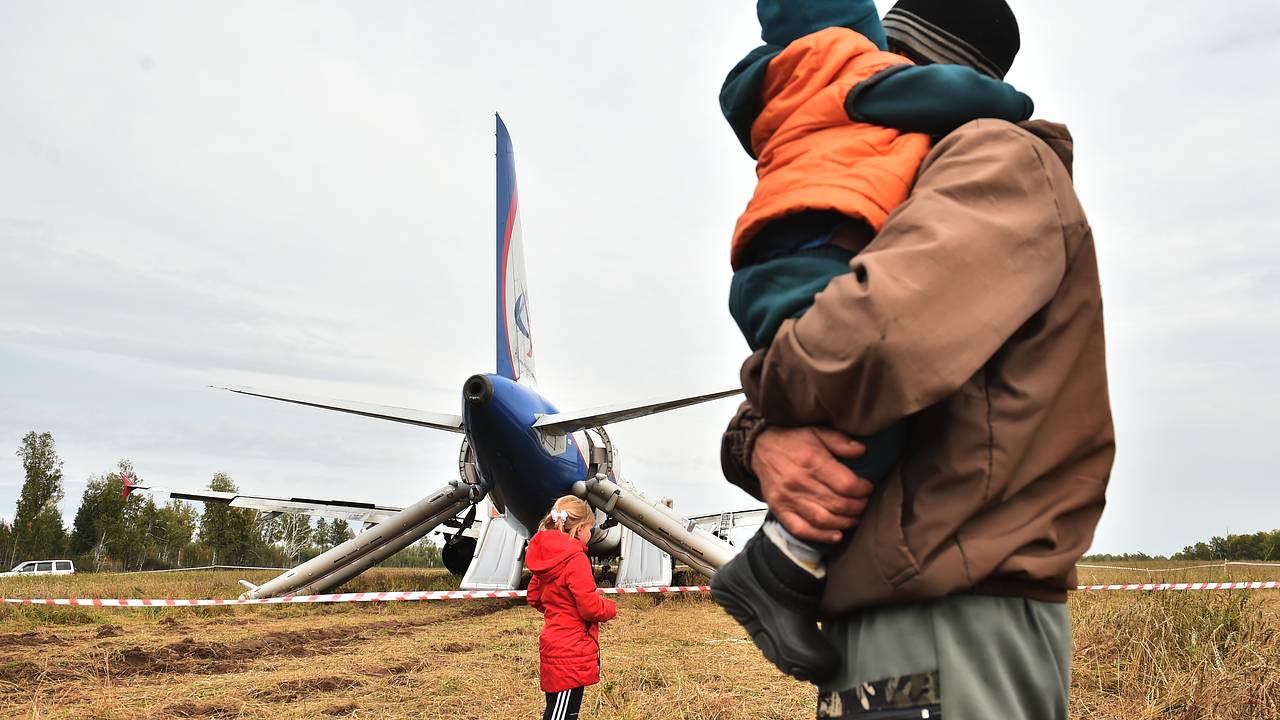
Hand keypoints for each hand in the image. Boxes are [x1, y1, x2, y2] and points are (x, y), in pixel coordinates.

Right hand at [751, 426, 872, 542]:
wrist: (759, 446)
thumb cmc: (791, 439)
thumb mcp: (817, 431)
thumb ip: (840, 441)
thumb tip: (862, 450)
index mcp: (812, 461)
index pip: (846, 485)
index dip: (863, 489)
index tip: (868, 488)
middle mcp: (799, 482)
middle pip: (838, 504)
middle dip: (858, 507)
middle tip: (864, 504)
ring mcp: (788, 498)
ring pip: (824, 519)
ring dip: (845, 522)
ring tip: (855, 518)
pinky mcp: (779, 509)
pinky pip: (801, 529)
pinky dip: (821, 536)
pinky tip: (836, 535)